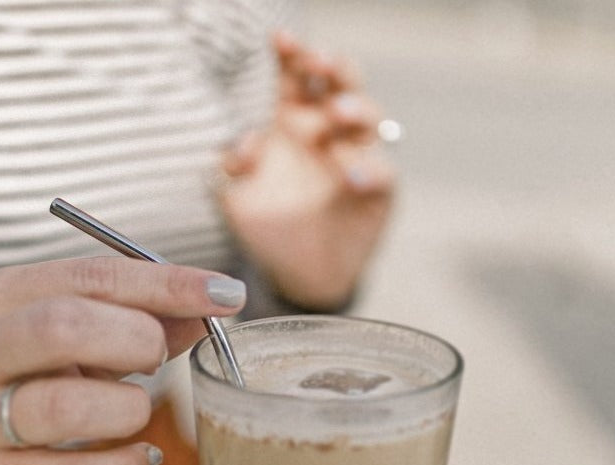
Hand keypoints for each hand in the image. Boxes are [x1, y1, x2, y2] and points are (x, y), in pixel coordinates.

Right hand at [0, 257, 244, 464]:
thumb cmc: (14, 387)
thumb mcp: (62, 345)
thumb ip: (132, 324)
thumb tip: (208, 312)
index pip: (89, 276)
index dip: (166, 283)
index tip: (227, 294)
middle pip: (65, 326)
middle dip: (137, 340)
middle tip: (157, 361)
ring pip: (66, 405)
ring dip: (127, 409)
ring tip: (133, 414)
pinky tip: (141, 460)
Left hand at [218, 31, 394, 309]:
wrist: (298, 275)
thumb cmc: (269, 227)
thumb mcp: (237, 198)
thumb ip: (232, 168)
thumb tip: (243, 145)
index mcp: (293, 121)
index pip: (295, 77)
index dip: (291, 55)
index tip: (279, 39)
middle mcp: (328, 131)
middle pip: (338, 83)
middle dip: (331, 66)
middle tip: (318, 62)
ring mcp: (357, 157)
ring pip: (368, 117)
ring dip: (354, 109)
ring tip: (336, 113)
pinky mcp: (378, 191)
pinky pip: (382, 173)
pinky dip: (369, 171)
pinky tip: (351, 177)